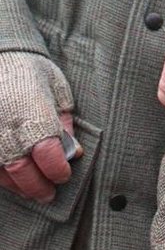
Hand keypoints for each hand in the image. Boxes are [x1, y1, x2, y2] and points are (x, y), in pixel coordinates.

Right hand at [0, 52, 78, 203]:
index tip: (64, 175)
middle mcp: (9, 129)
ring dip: (18, 185)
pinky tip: (12, 177)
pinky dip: (1, 176)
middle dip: (38, 187)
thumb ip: (65, 122)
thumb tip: (73, 151)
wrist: (1, 55)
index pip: (49, 157)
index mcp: (35, 116)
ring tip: (31, 188)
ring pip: (3, 174)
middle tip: (48, 194)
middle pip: (23, 172)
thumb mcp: (57, 89)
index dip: (58, 171)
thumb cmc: (32, 70)